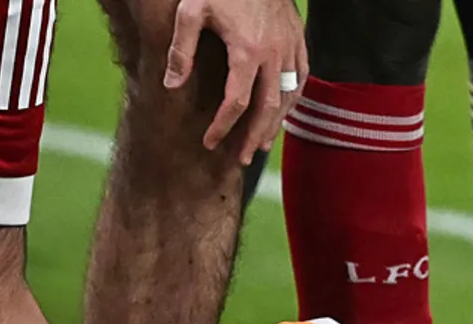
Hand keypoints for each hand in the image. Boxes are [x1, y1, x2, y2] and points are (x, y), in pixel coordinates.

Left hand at [165, 0, 306, 165]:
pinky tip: (282, 114)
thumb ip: (181, 49)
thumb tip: (171, 86)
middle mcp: (273, 55)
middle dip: (252, 138)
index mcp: (246, 51)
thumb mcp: (191, 10)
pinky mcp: (299, 40)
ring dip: (274, 125)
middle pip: (267, 110)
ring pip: (287, 98)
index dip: (222, 127)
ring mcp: (290, 48)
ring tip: (260, 145)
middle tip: (240, 158)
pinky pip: (301, 79)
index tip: (209, 142)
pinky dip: (292, 101)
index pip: (236, 103)